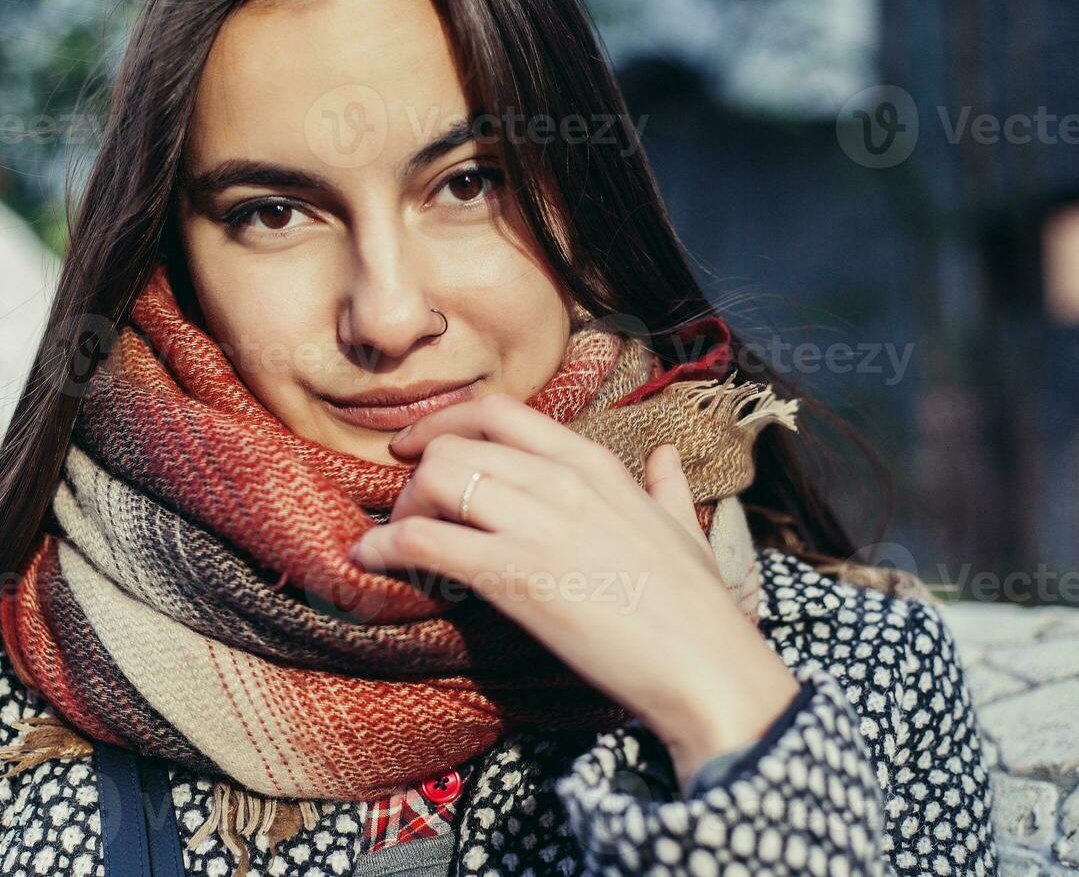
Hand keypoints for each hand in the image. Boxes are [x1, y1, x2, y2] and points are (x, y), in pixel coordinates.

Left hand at [350, 392, 799, 785]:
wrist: (708, 667)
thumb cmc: (698, 607)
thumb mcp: (686, 529)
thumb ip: (668, 488)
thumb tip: (667, 458)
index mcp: (593, 463)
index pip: (499, 412)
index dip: (444, 422)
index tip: (416, 446)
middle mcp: (560, 479)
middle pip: (455, 445)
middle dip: (417, 477)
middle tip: (410, 515)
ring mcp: (537, 523)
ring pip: (436, 479)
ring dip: (403, 510)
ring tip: (399, 544)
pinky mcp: (515, 575)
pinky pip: (426, 542)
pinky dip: (386, 548)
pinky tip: (370, 562)